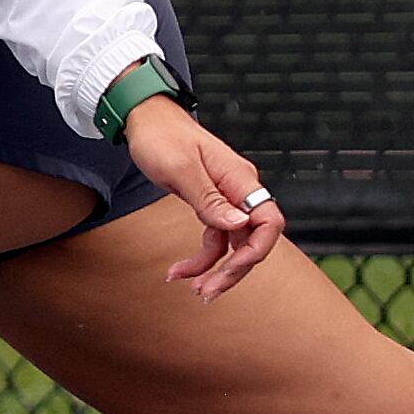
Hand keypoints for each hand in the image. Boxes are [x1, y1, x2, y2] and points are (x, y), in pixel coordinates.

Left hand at [120, 95, 283, 300]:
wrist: (145, 119)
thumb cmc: (161, 137)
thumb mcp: (181, 170)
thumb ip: (209, 200)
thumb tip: (240, 224)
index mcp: (240, 179)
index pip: (269, 223)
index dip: (256, 251)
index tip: (230, 270)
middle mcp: (239, 190)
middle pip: (252, 240)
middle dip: (233, 271)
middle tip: (206, 294)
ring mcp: (227, 199)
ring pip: (233, 245)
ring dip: (215, 270)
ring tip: (193, 290)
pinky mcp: (211, 204)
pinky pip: (215, 239)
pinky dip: (200, 258)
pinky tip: (178, 271)